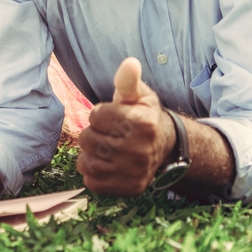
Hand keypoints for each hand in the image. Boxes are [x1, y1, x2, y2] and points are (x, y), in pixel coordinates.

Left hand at [76, 57, 174, 194]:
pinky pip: (91, 181)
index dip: (100, 114)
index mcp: (143, 123)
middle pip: (87, 139)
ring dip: (91, 153)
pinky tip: (106, 163)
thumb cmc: (144, 117)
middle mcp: (141, 150)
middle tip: (110, 134)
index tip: (114, 117)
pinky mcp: (128, 188)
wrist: (165, 147)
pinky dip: (92, 172)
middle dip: (94, 133)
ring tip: (107, 148)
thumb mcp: (139, 96)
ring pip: (86, 161)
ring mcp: (134, 172)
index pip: (95, 116)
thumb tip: (130, 63)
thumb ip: (128, 81)